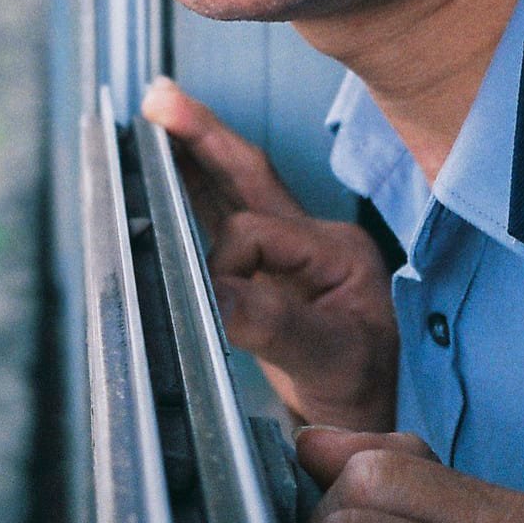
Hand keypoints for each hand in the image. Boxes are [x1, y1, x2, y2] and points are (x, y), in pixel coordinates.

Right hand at [140, 77, 396, 431]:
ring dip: (195, 152)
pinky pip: (226, 215)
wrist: (364, 423)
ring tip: (159, 114)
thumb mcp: (326, 360)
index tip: (212, 302)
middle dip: (204, 135)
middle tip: (160, 99)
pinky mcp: (271, 268)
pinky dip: (195, 189)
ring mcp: (293, 251)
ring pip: (235, 187)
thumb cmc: (358, 395)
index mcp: (335, 250)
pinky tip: (170, 170)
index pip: (257, 231)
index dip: (225, 258)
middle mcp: (314, 239)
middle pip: (249, 175)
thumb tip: (213, 293)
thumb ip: (271, 324)